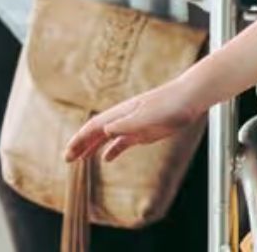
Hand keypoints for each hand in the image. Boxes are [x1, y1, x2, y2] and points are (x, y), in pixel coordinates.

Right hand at [65, 76, 205, 163]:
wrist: (189, 98)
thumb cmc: (169, 104)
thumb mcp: (148, 116)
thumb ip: (127, 124)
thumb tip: (105, 129)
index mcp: (121, 113)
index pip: (94, 127)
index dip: (79, 139)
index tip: (67, 153)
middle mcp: (124, 118)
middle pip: (97, 132)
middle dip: (81, 145)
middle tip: (67, 159)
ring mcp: (133, 125)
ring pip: (107, 137)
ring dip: (93, 147)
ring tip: (80, 159)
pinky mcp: (145, 131)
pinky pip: (123, 142)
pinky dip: (113, 149)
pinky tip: (107, 158)